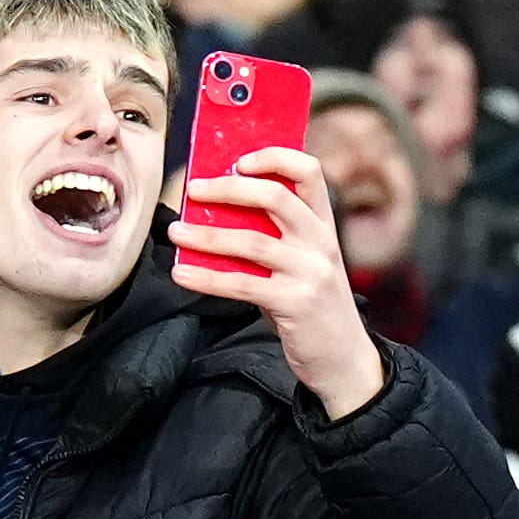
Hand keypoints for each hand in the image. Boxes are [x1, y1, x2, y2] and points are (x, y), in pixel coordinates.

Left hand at [168, 147, 382, 417]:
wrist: (343, 360)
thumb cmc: (312, 308)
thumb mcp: (302, 264)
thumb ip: (273, 238)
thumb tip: (215, 216)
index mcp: (324, 226)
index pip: (308, 172)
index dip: (274, 157)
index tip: (239, 159)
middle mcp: (321, 243)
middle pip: (276, 196)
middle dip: (229, 188)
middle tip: (193, 189)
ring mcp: (311, 272)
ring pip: (252, 241)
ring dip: (206, 235)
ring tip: (176, 232)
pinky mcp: (295, 304)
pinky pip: (241, 284)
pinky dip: (206, 278)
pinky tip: (182, 273)